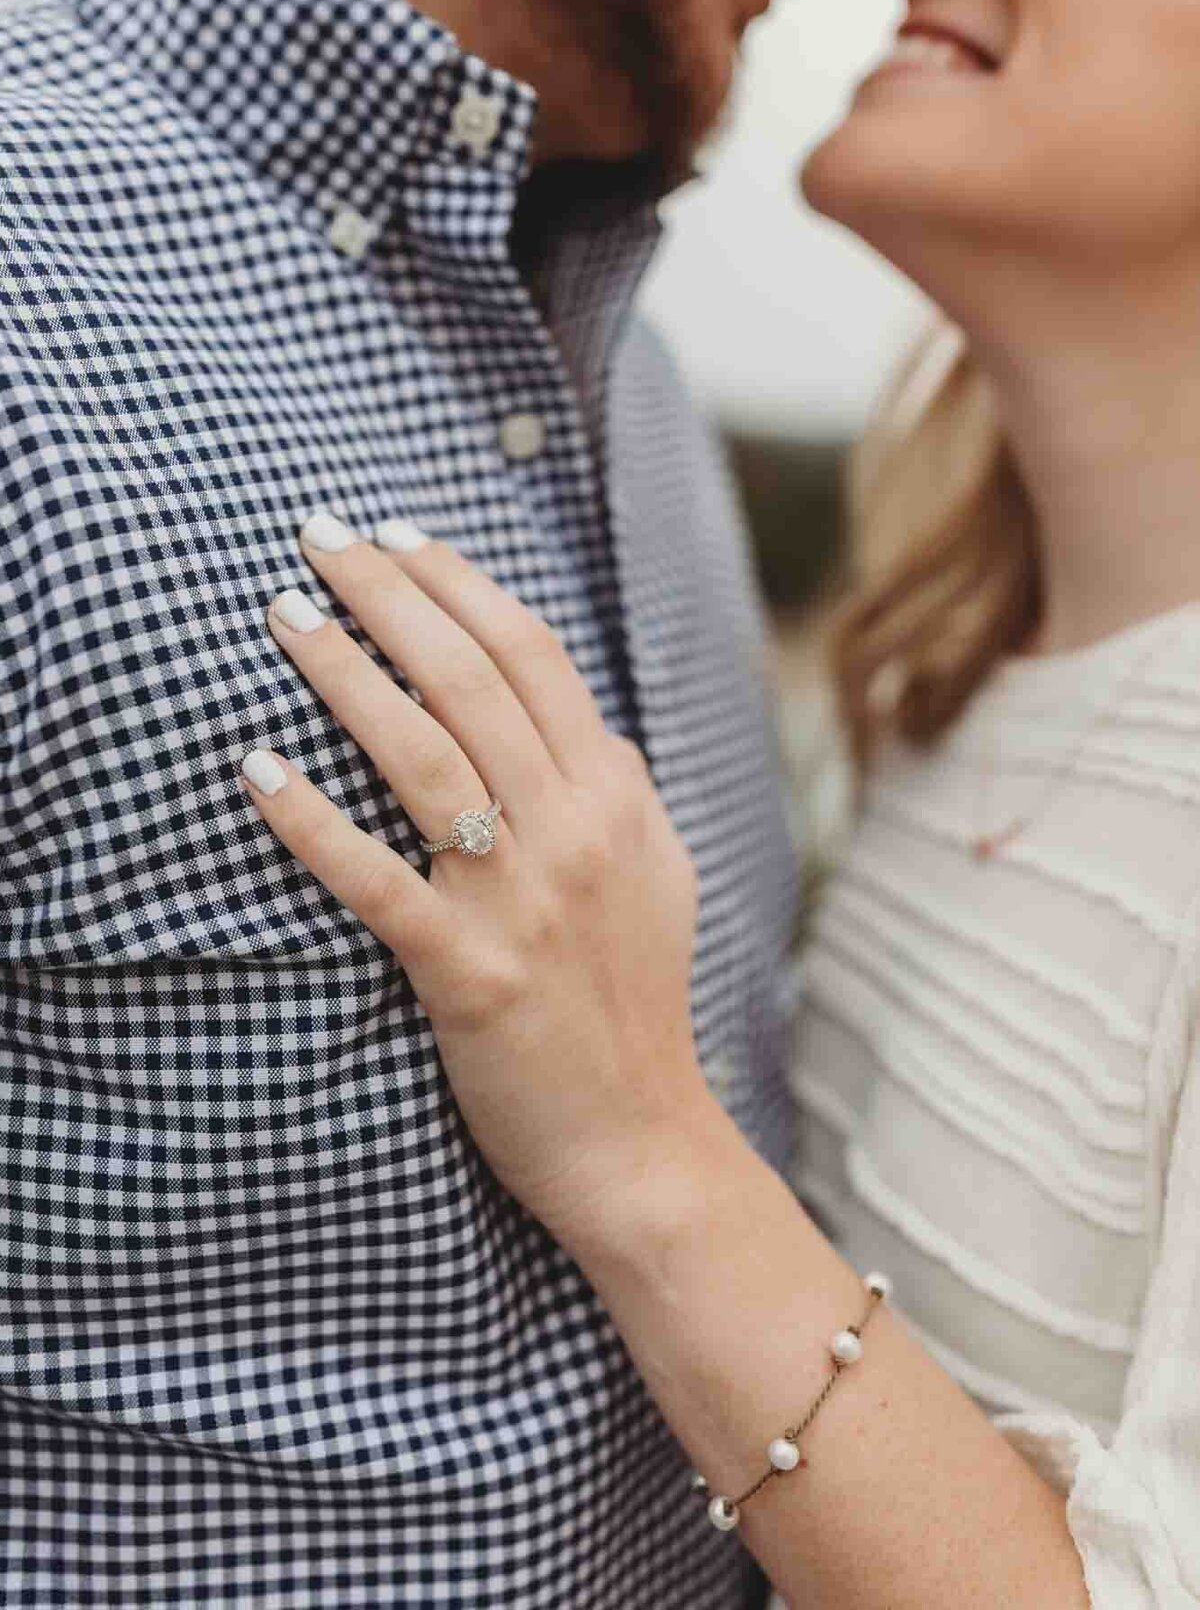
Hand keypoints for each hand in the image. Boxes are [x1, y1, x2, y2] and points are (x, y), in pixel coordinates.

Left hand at [238, 514, 714, 1252]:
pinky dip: (311, 821)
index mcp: (616, 796)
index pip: (533, 655)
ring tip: (284, 616)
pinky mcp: (465, 972)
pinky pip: (374, 881)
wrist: (641, 1139)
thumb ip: (620, 786)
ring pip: (422, 756)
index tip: (395, 535)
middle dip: (389, 595)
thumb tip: (579, 719)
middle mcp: (574, 831)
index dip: (459, 583)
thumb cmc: (636, 1000)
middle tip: (317, 536)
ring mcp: (521, 900)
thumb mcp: (658, 872)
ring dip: (347, 675)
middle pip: (470, 679)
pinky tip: (256, 769)